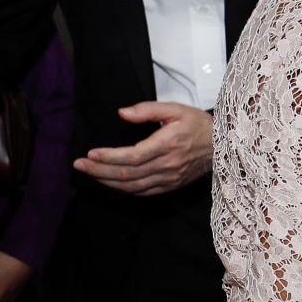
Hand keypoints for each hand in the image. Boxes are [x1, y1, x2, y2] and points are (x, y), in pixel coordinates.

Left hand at [74, 101, 212, 195]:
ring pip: (132, 186)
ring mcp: (169, 178)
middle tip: (79, 165)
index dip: (109, 157)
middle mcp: (167, 165)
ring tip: (90, 174)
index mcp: (168, 144)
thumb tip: (122, 113)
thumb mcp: (175, 109)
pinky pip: (143, 192)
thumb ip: (147, 110)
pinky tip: (111, 183)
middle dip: (99, 171)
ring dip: (107, 182)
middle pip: (127, 173)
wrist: (223, 145)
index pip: (132, 156)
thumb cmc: (198, 124)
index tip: (90, 154)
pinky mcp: (171, 185)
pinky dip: (124, 190)